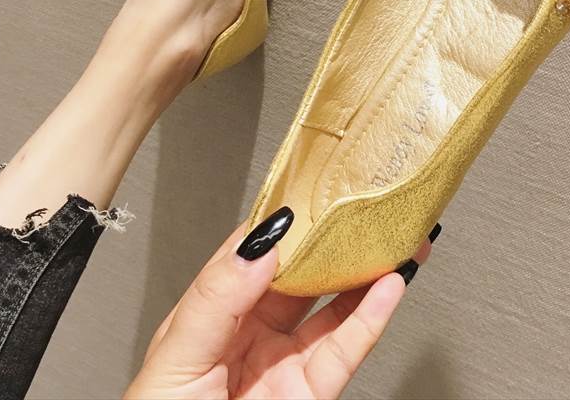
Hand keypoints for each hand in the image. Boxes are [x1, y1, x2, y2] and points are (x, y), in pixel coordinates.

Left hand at [125, 211, 434, 399]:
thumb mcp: (177, 354)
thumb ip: (217, 297)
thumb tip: (259, 244)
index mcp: (214, 312)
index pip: (253, 252)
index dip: (283, 220)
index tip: (311, 191)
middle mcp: (252, 332)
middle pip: (302, 275)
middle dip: (334, 241)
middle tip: (363, 209)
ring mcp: (284, 363)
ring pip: (332, 307)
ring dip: (365, 273)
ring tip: (391, 239)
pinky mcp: (310, 394)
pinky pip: (347, 349)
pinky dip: (373, 317)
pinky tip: (389, 286)